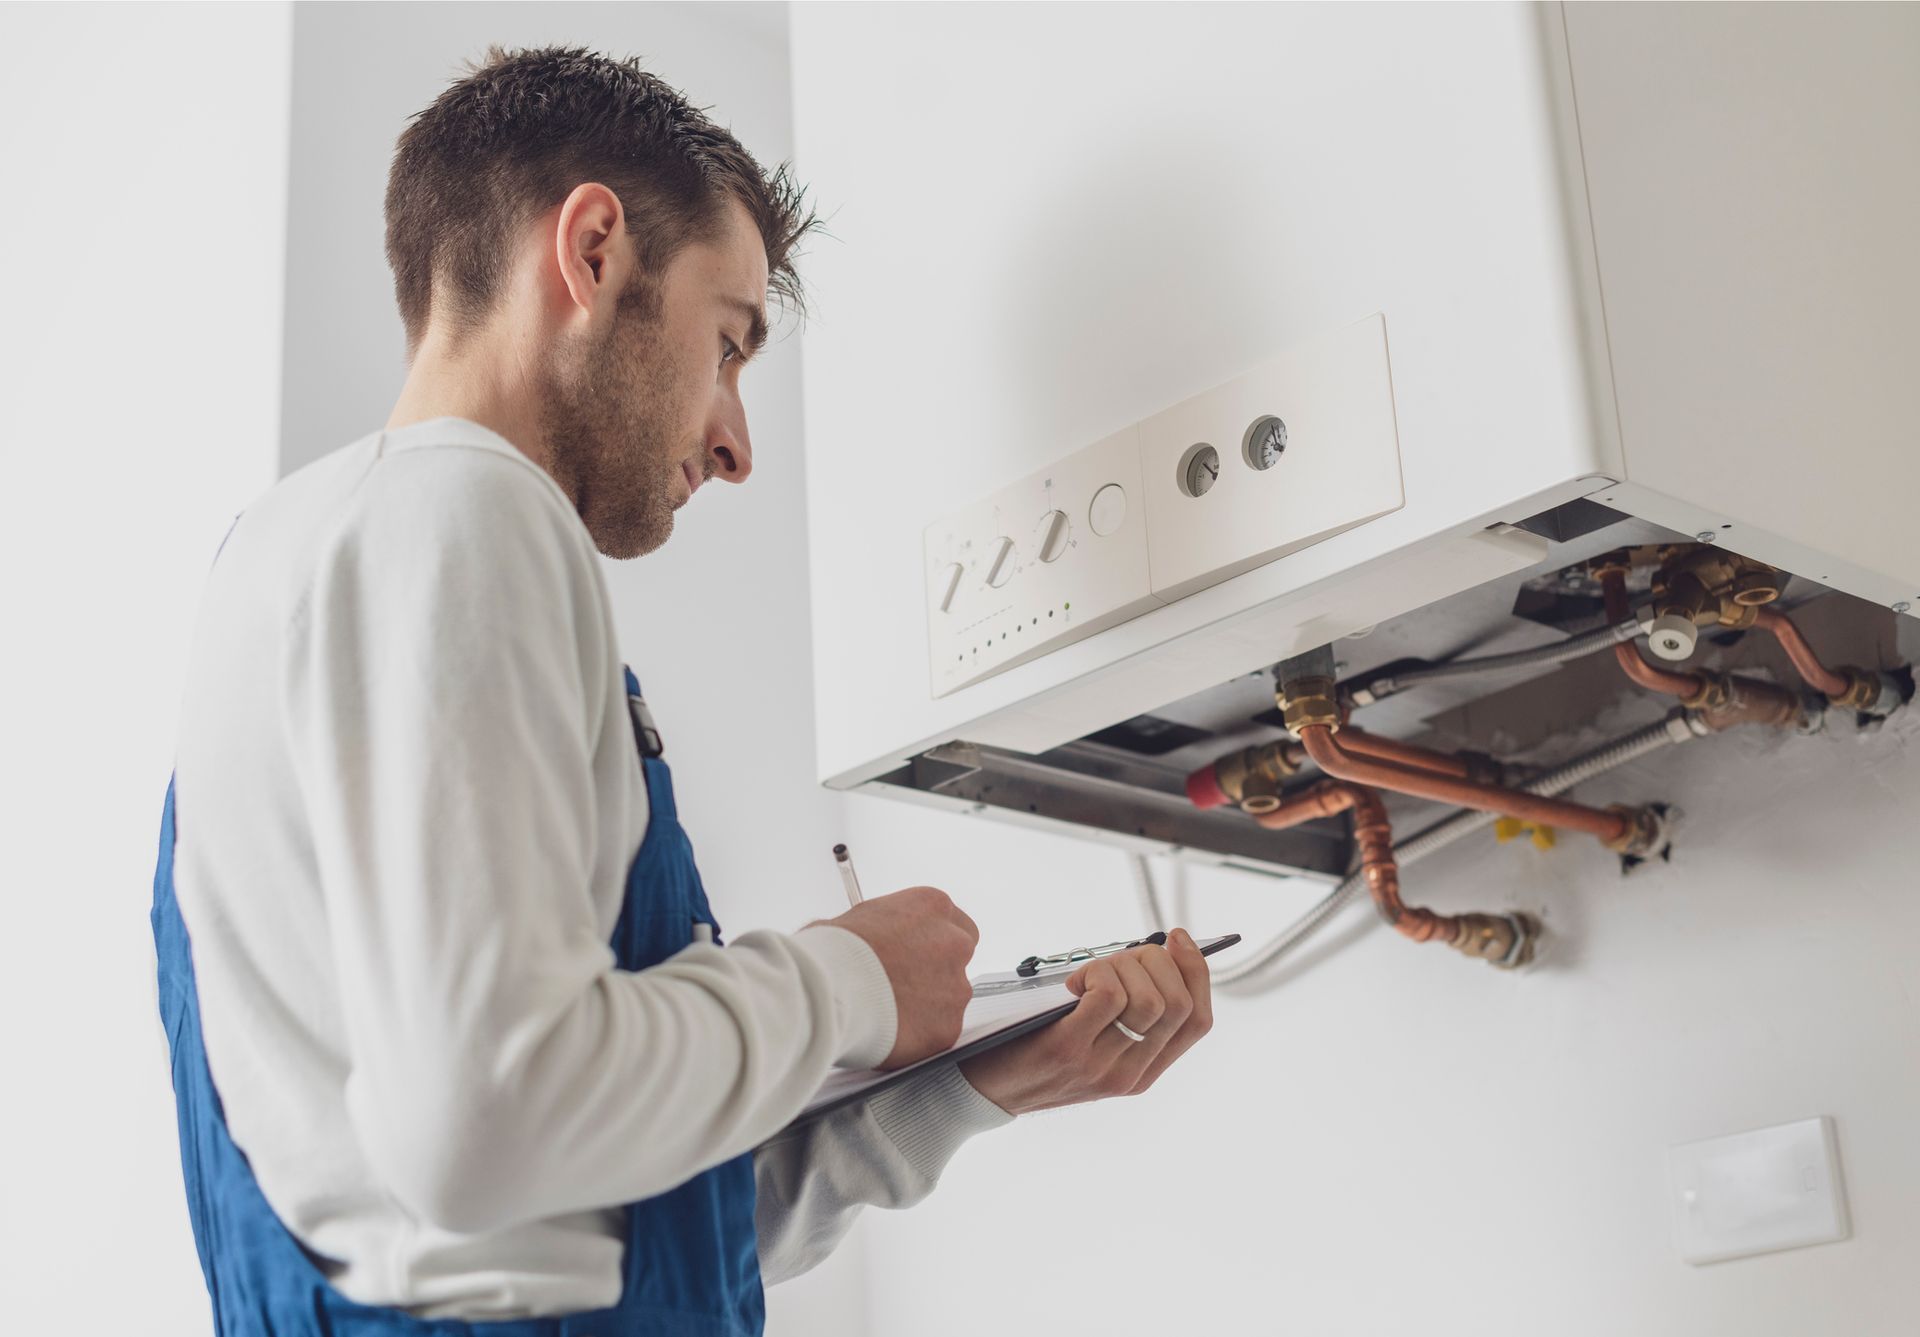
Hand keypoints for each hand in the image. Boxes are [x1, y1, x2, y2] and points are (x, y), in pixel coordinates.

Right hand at [826, 886, 977, 1068]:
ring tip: (887, 1011)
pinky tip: (890, 1032)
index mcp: (932, 906)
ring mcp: (955, 987)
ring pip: (949, 999)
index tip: (917, 955)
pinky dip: (918, 1036)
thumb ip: (883, 927)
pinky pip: (937, 1033)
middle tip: (904, 986)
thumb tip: (871, 939)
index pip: (955, 923)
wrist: (828, 990)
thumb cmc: (832, 951)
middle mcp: (954, 943)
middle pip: (959, 960)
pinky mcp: (948, 1026)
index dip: (934, 943)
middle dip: (936, 973)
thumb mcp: (856, 919)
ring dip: (926, 1006)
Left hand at [958, 928, 1213, 1115]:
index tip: (1178, 938)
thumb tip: (1148, 957)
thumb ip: (1122, 1015)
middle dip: (1157, 961)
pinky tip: (1074, 982)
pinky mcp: (1068, 1050)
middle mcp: (1130, 1073)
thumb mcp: (1092, 1044)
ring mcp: (1101, 1066)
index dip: (1197, 972)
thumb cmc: (1034, 1050)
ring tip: (1092, 971)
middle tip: (1121, 956)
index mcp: (1143, 1071)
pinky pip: (1108, 997)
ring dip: (1123, 966)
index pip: (1198, 1021)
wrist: (980, 1091)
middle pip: (1178, 1003)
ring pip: (1148, 999)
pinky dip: (1097, 974)